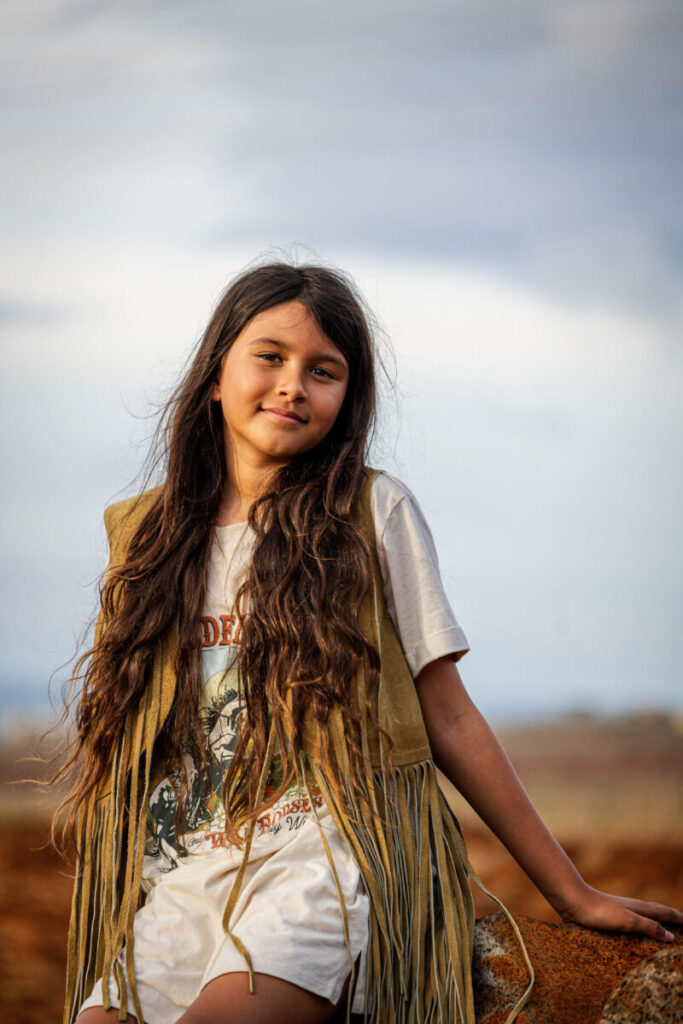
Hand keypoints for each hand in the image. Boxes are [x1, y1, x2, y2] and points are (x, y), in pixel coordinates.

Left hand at [555, 884, 682, 942]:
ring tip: (663, 932)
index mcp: (641, 908)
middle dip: (671, 919)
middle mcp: (633, 908)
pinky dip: (641, 928)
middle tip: (681, 926)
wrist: (574, 901)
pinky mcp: (610, 918)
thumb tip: (671, 936)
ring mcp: (622, 912)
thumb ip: (649, 927)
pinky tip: (635, 935)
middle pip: (657, 913)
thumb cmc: (601, 911)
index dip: (679, 919)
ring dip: (656, 923)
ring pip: (645, 917)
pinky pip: (632, 924)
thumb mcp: (628, 921)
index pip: (665, 913)